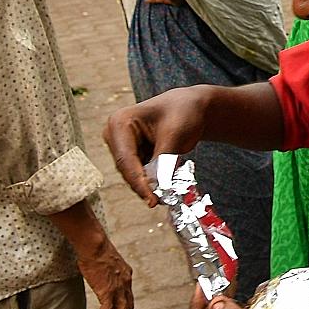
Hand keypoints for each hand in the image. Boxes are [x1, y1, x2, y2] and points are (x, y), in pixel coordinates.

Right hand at [76, 235, 133, 308]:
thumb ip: (106, 269)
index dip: (123, 306)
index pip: (128, 295)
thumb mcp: (106, 260)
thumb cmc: (95, 249)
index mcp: (126, 274)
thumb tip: (97, 269)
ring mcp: (118, 288)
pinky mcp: (107, 292)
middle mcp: (126, 282)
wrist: (94, 245)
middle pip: (128, 307)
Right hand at [102, 87, 211, 206]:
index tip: (151, 199)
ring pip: (133, 175)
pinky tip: (166, 187)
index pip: (125, 159)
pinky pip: (141, 174)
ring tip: (168, 195)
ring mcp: (122, 146)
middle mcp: (115, 135)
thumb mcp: (175, 134)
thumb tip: (158, 188)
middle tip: (161, 200)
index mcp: (119, 123)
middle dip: (143, 185)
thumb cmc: (184, 112)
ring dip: (149, 185)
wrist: (193, 107)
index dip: (138, 181)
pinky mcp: (133, 156)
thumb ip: (164, 161)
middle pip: (126, 169)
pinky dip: (153, 181)